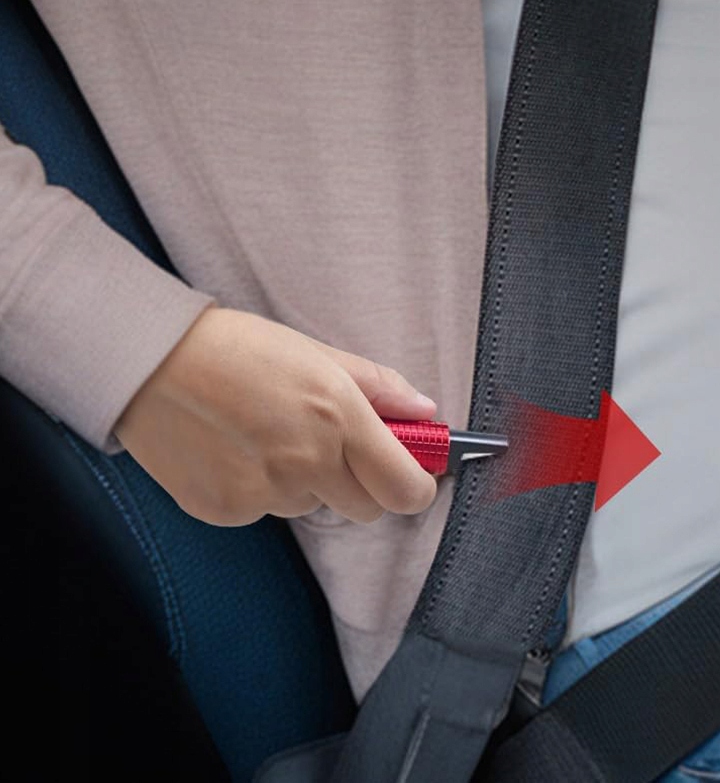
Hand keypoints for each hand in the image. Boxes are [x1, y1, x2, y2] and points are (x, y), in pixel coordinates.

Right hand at [113, 306, 439, 525]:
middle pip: (366, 509)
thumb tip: (425, 411)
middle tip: (336, 446)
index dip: (417, 486)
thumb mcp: (319, 354)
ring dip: (306, 482)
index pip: (405, 489)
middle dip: (363, 484)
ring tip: (269, 434)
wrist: (152, 363)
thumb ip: (379, 386)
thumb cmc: (239, 348)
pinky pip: (265, 512)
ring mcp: (264, 492)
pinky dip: (261, 489)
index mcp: (339, 417)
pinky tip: (238, 449)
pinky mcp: (226, 511)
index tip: (415, 476)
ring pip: (311, 507)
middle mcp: (307, 461)